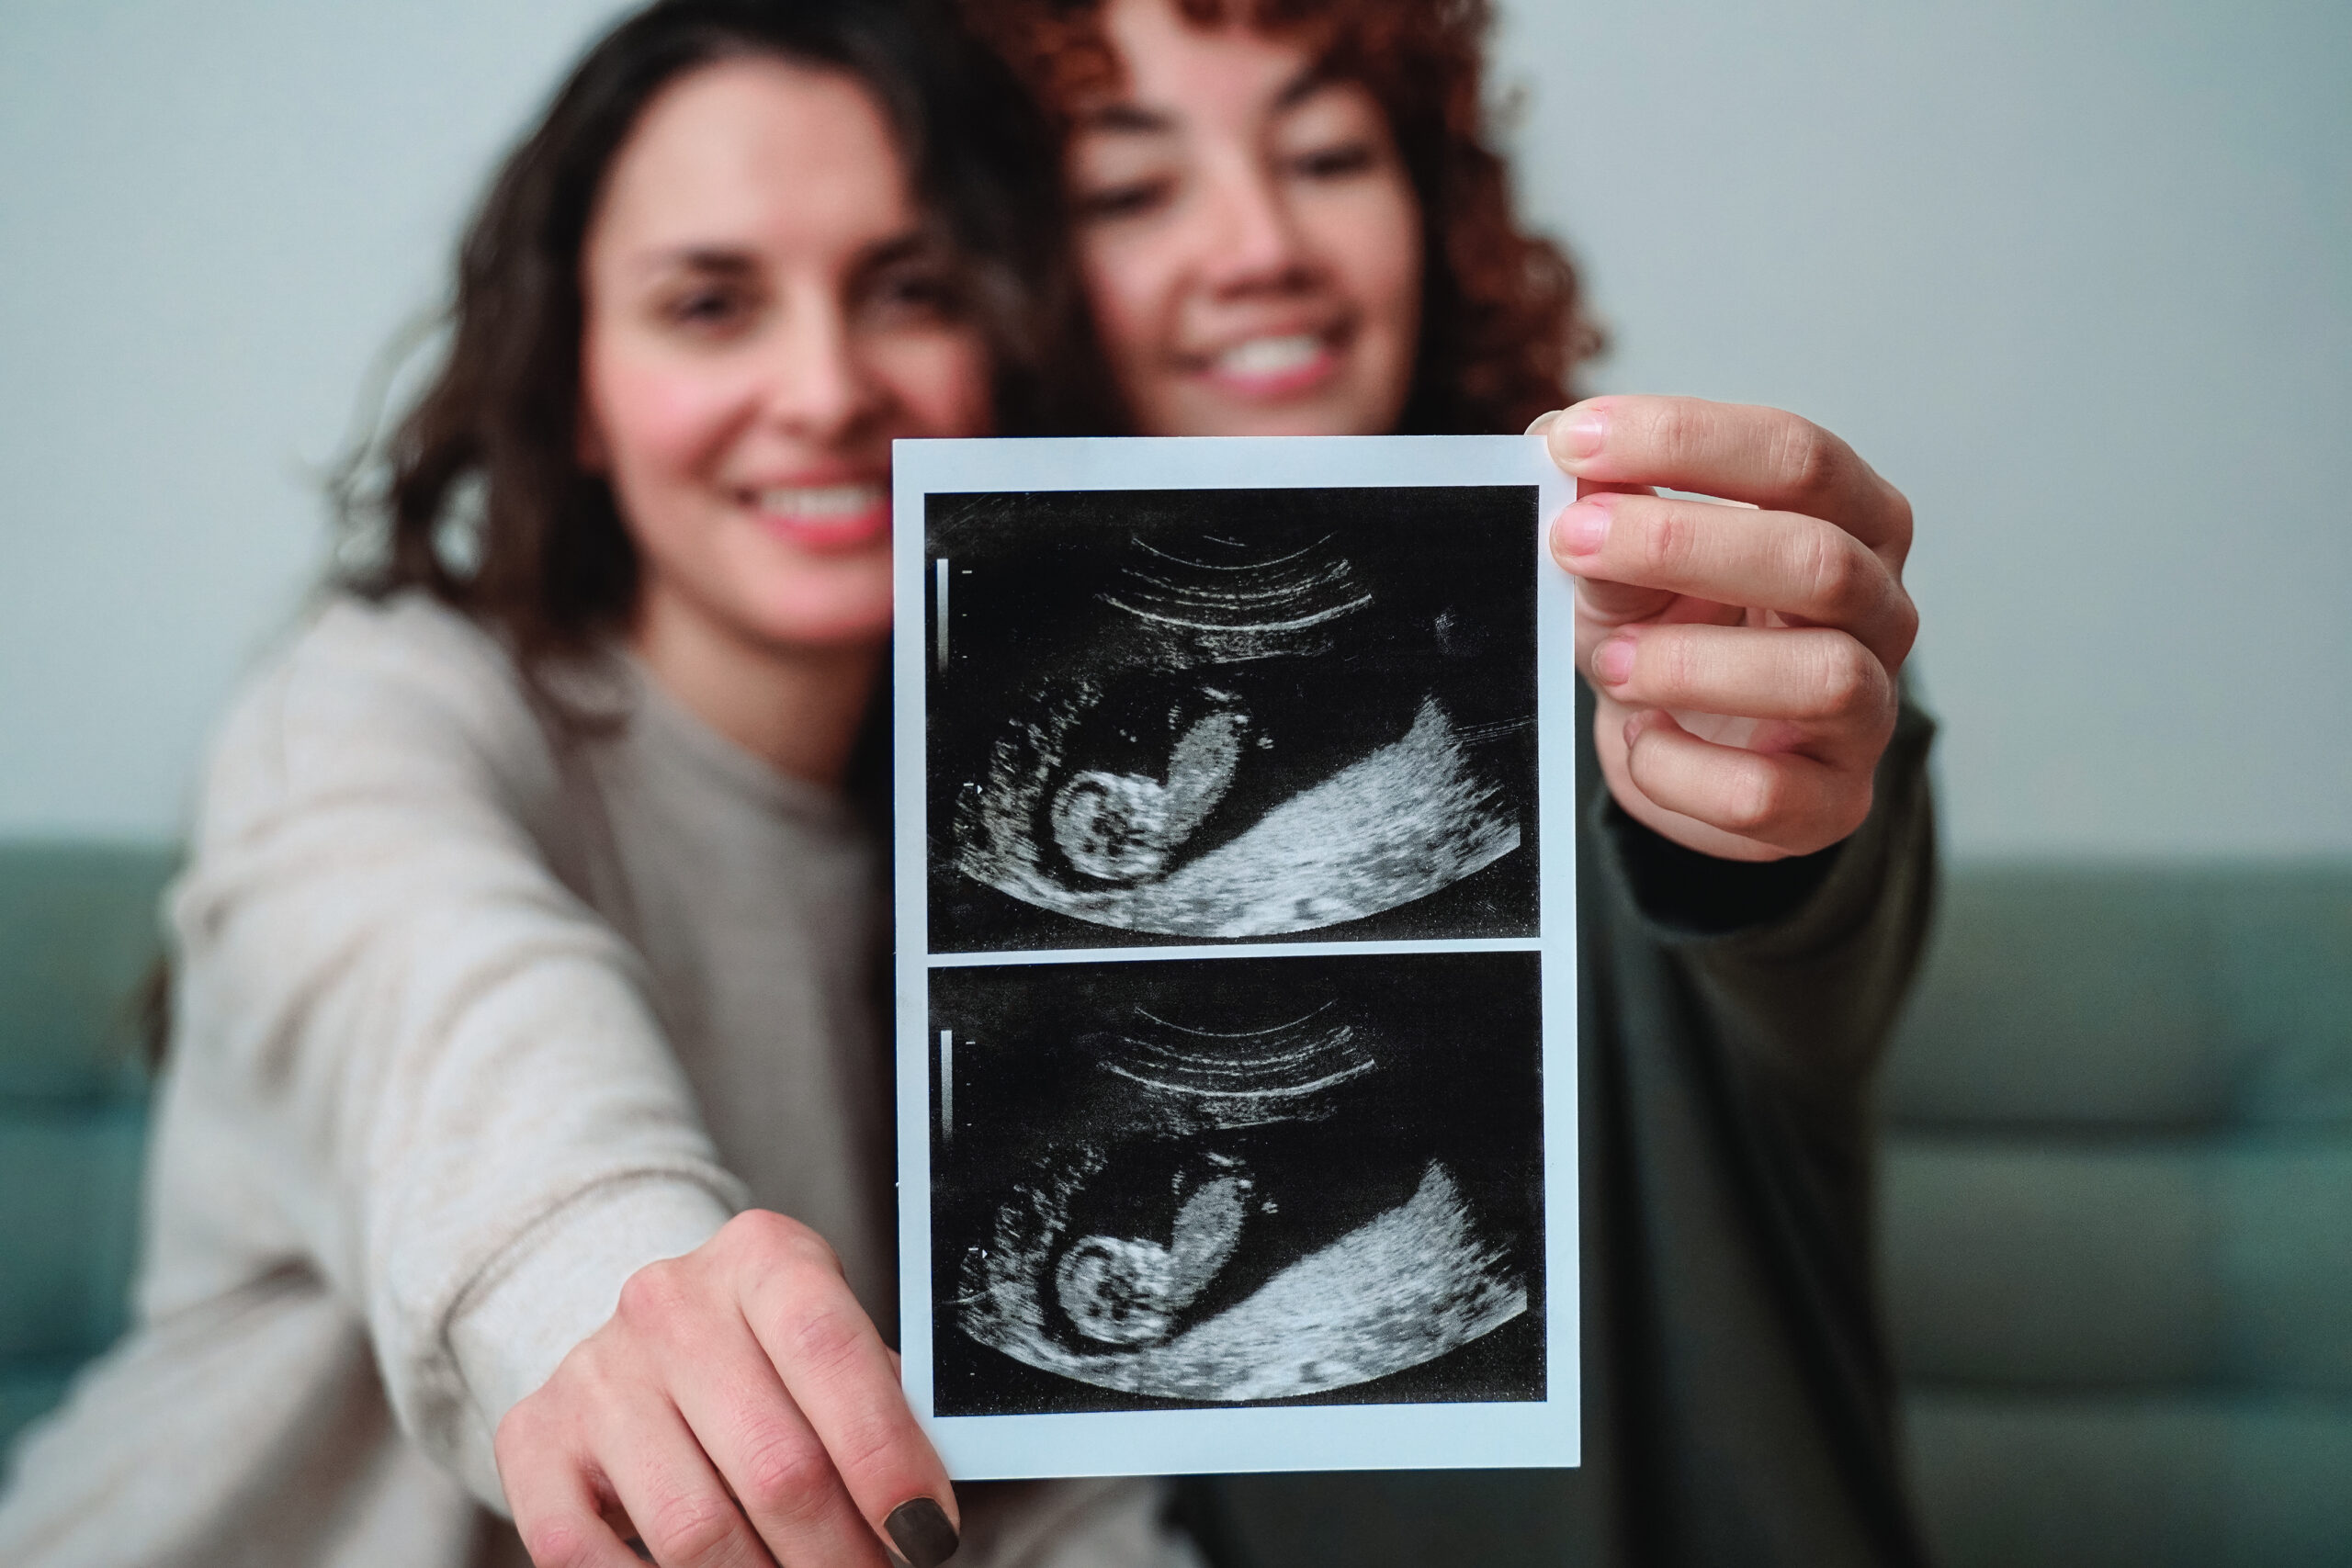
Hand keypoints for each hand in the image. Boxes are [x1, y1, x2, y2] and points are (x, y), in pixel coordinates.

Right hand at [496, 1211, 958, 1567]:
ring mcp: (594, 1369)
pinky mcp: (533, 1438)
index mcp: (762, 1258)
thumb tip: (924, 1513)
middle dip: (842, 1552)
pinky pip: (588, 1558)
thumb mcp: (830, 1350)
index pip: (830, 1352)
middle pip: (776, 1464)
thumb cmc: (766, 1357)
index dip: (886, 1457)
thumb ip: (880, 1408)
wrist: (641, 1339)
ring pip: (696, 1530)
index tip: (927, 1531)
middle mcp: (669, 1301)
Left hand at [1532, 395, 1915, 860]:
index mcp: (1853, 518)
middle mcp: (1884, 609)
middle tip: (1570, 541)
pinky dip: (1678, 766)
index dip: (1682, 440)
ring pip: (1821, 678)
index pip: (1797, 455)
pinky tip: (1639, 739)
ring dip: (1690, 663)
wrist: (1687, 753)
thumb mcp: (1631, 561)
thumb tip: (1567, 462)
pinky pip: (1763, 793)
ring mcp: (1869, 712)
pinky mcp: (1832, 803)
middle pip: (1818, 558)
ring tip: (1612, 660)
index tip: (1571, 443)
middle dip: (1677, 543)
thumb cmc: (1672, 630)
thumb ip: (1609, 511)